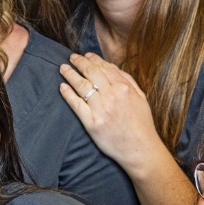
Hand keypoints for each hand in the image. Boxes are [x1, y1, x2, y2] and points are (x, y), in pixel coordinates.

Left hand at [58, 53, 166, 167]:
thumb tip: (113, 67)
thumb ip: (128, 81)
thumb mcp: (141, 98)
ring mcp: (100, 109)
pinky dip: (67, 93)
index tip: (86, 55)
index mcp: (124, 88)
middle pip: (91, 73)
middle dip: (79, 62)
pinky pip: (76, 104)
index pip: (105, 67)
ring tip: (63, 68)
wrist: (140, 149)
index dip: (93, 59)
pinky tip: (62, 86)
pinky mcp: (91, 122)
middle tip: (72, 57)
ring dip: (70, 74)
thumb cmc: (141, 124)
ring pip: (81, 86)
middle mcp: (112, 96)